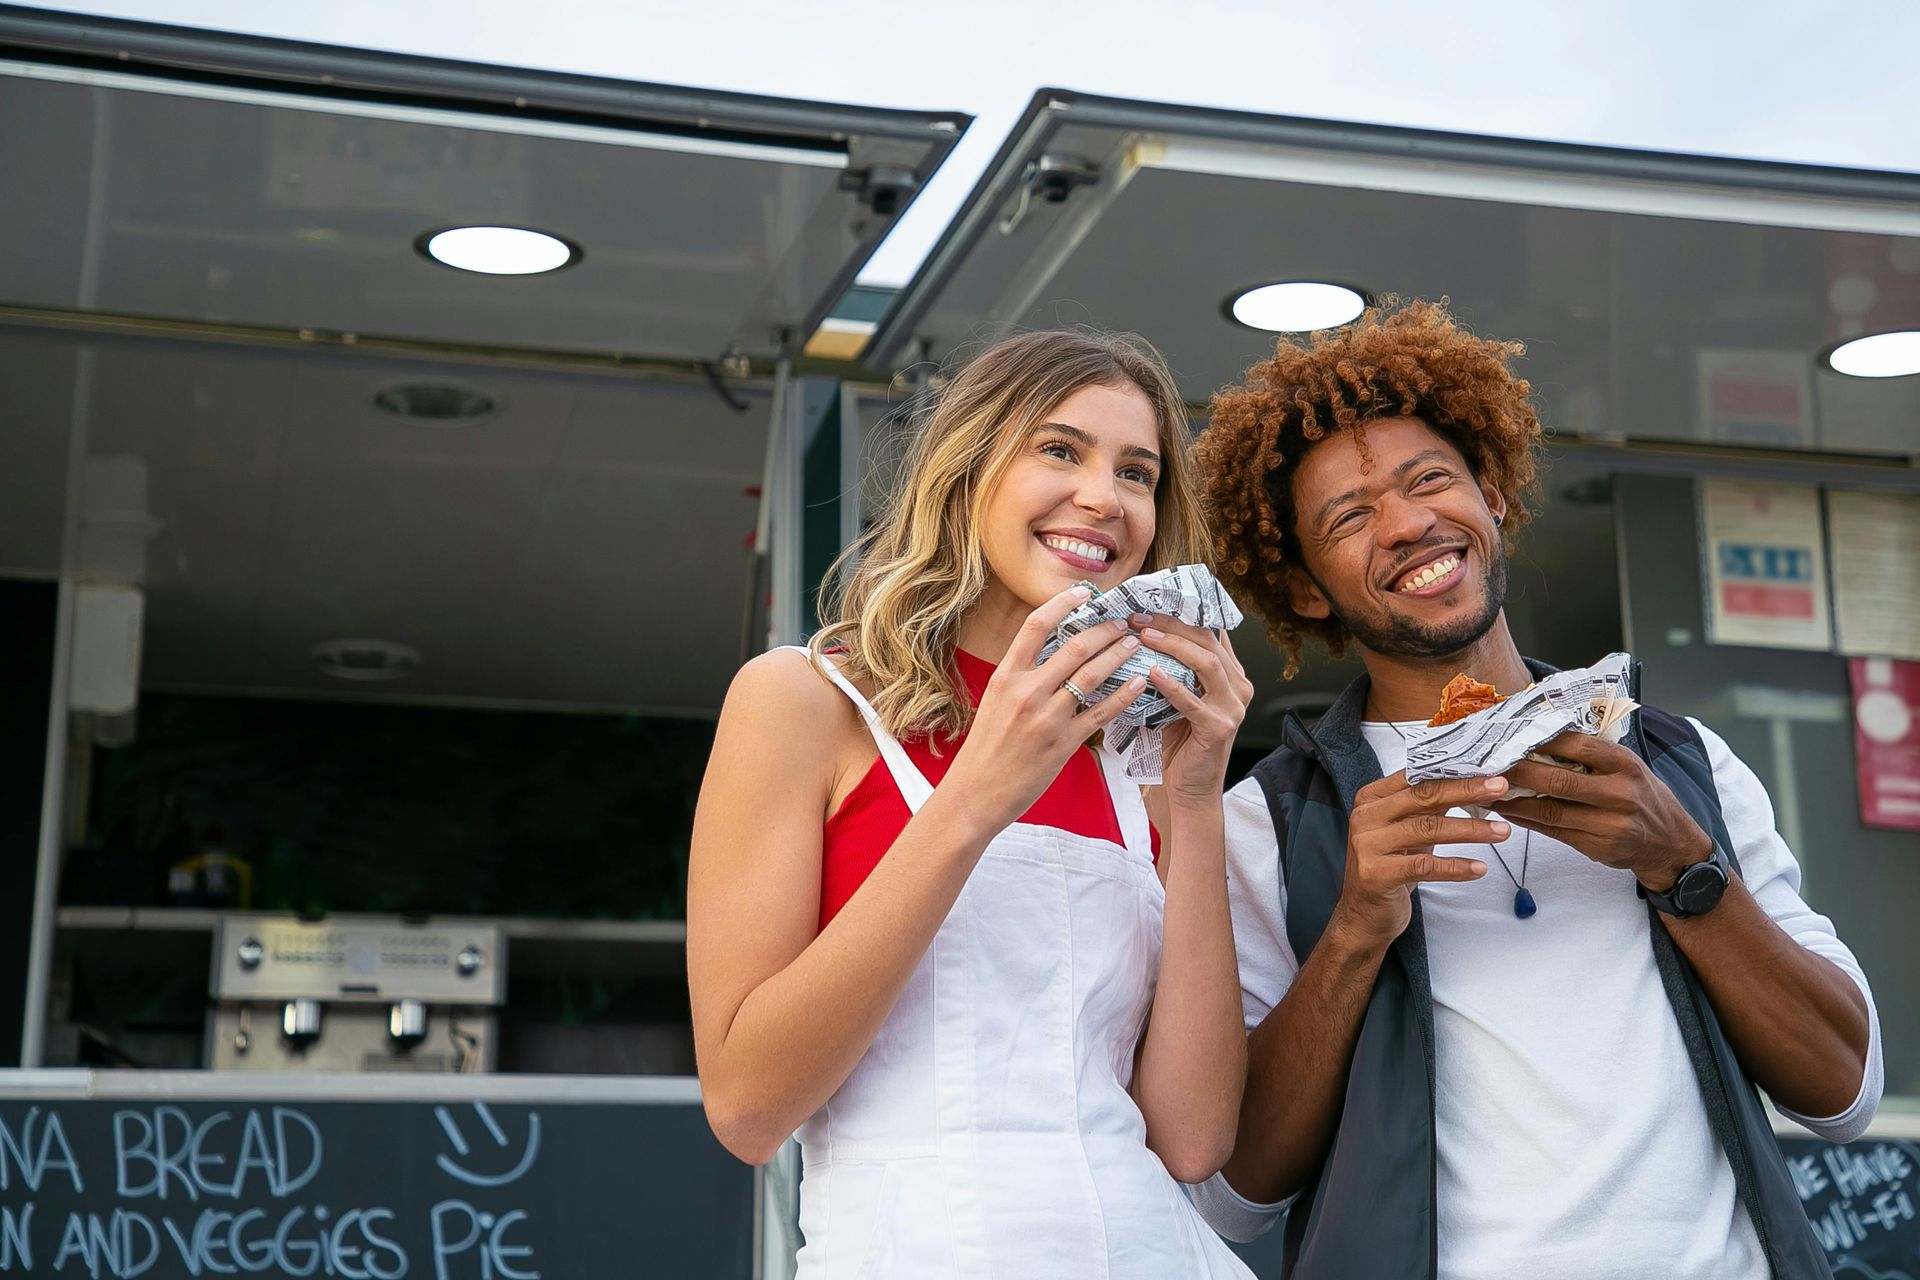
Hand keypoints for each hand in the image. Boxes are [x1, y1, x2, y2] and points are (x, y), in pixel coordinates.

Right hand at [944, 584, 1147, 830]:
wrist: (975, 794)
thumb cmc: (985, 748)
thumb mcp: (993, 702)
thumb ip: (1020, 676)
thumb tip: (1049, 651)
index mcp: (1005, 677)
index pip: (1035, 626)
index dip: (1063, 603)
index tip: (1085, 593)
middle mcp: (1026, 692)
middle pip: (1074, 647)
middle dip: (1104, 629)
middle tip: (1123, 621)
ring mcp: (1046, 718)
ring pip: (1092, 675)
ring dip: (1118, 654)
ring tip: (1134, 643)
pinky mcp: (1063, 743)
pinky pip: (1102, 713)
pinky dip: (1124, 694)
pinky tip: (1138, 682)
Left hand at [1130, 614, 1253, 805]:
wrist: (1190, 789)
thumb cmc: (1179, 743)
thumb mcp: (1177, 698)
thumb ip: (1172, 669)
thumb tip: (1138, 634)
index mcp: (1230, 675)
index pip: (1211, 632)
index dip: (1181, 614)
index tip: (1149, 603)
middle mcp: (1238, 687)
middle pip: (1208, 641)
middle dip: (1173, 624)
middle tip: (1140, 616)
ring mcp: (1233, 708)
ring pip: (1207, 663)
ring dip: (1174, 646)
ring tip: (1144, 636)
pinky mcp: (1218, 728)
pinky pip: (1194, 701)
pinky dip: (1172, 685)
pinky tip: (1152, 673)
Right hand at [1331, 773, 1501, 947]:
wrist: (1362, 915)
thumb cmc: (1388, 869)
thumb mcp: (1408, 833)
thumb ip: (1429, 809)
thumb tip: (1471, 786)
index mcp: (1371, 799)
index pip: (1417, 778)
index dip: (1454, 773)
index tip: (1486, 772)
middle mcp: (1366, 817)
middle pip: (1423, 797)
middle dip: (1466, 791)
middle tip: (1498, 788)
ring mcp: (1367, 845)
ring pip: (1427, 829)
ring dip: (1470, 829)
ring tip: (1500, 831)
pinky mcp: (1376, 874)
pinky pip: (1425, 866)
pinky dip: (1456, 867)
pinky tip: (1479, 868)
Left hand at [1493, 731, 1713, 889]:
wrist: (1670, 844)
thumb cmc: (1642, 796)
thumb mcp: (1628, 767)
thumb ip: (1592, 755)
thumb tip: (1540, 736)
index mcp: (1624, 764)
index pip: (1577, 746)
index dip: (1540, 740)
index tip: (1511, 735)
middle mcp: (1619, 793)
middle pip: (1558, 781)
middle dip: (1518, 773)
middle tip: (1488, 764)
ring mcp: (1608, 824)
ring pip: (1550, 811)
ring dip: (1513, 801)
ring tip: (1487, 790)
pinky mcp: (1596, 846)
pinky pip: (1553, 831)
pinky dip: (1526, 820)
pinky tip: (1506, 810)